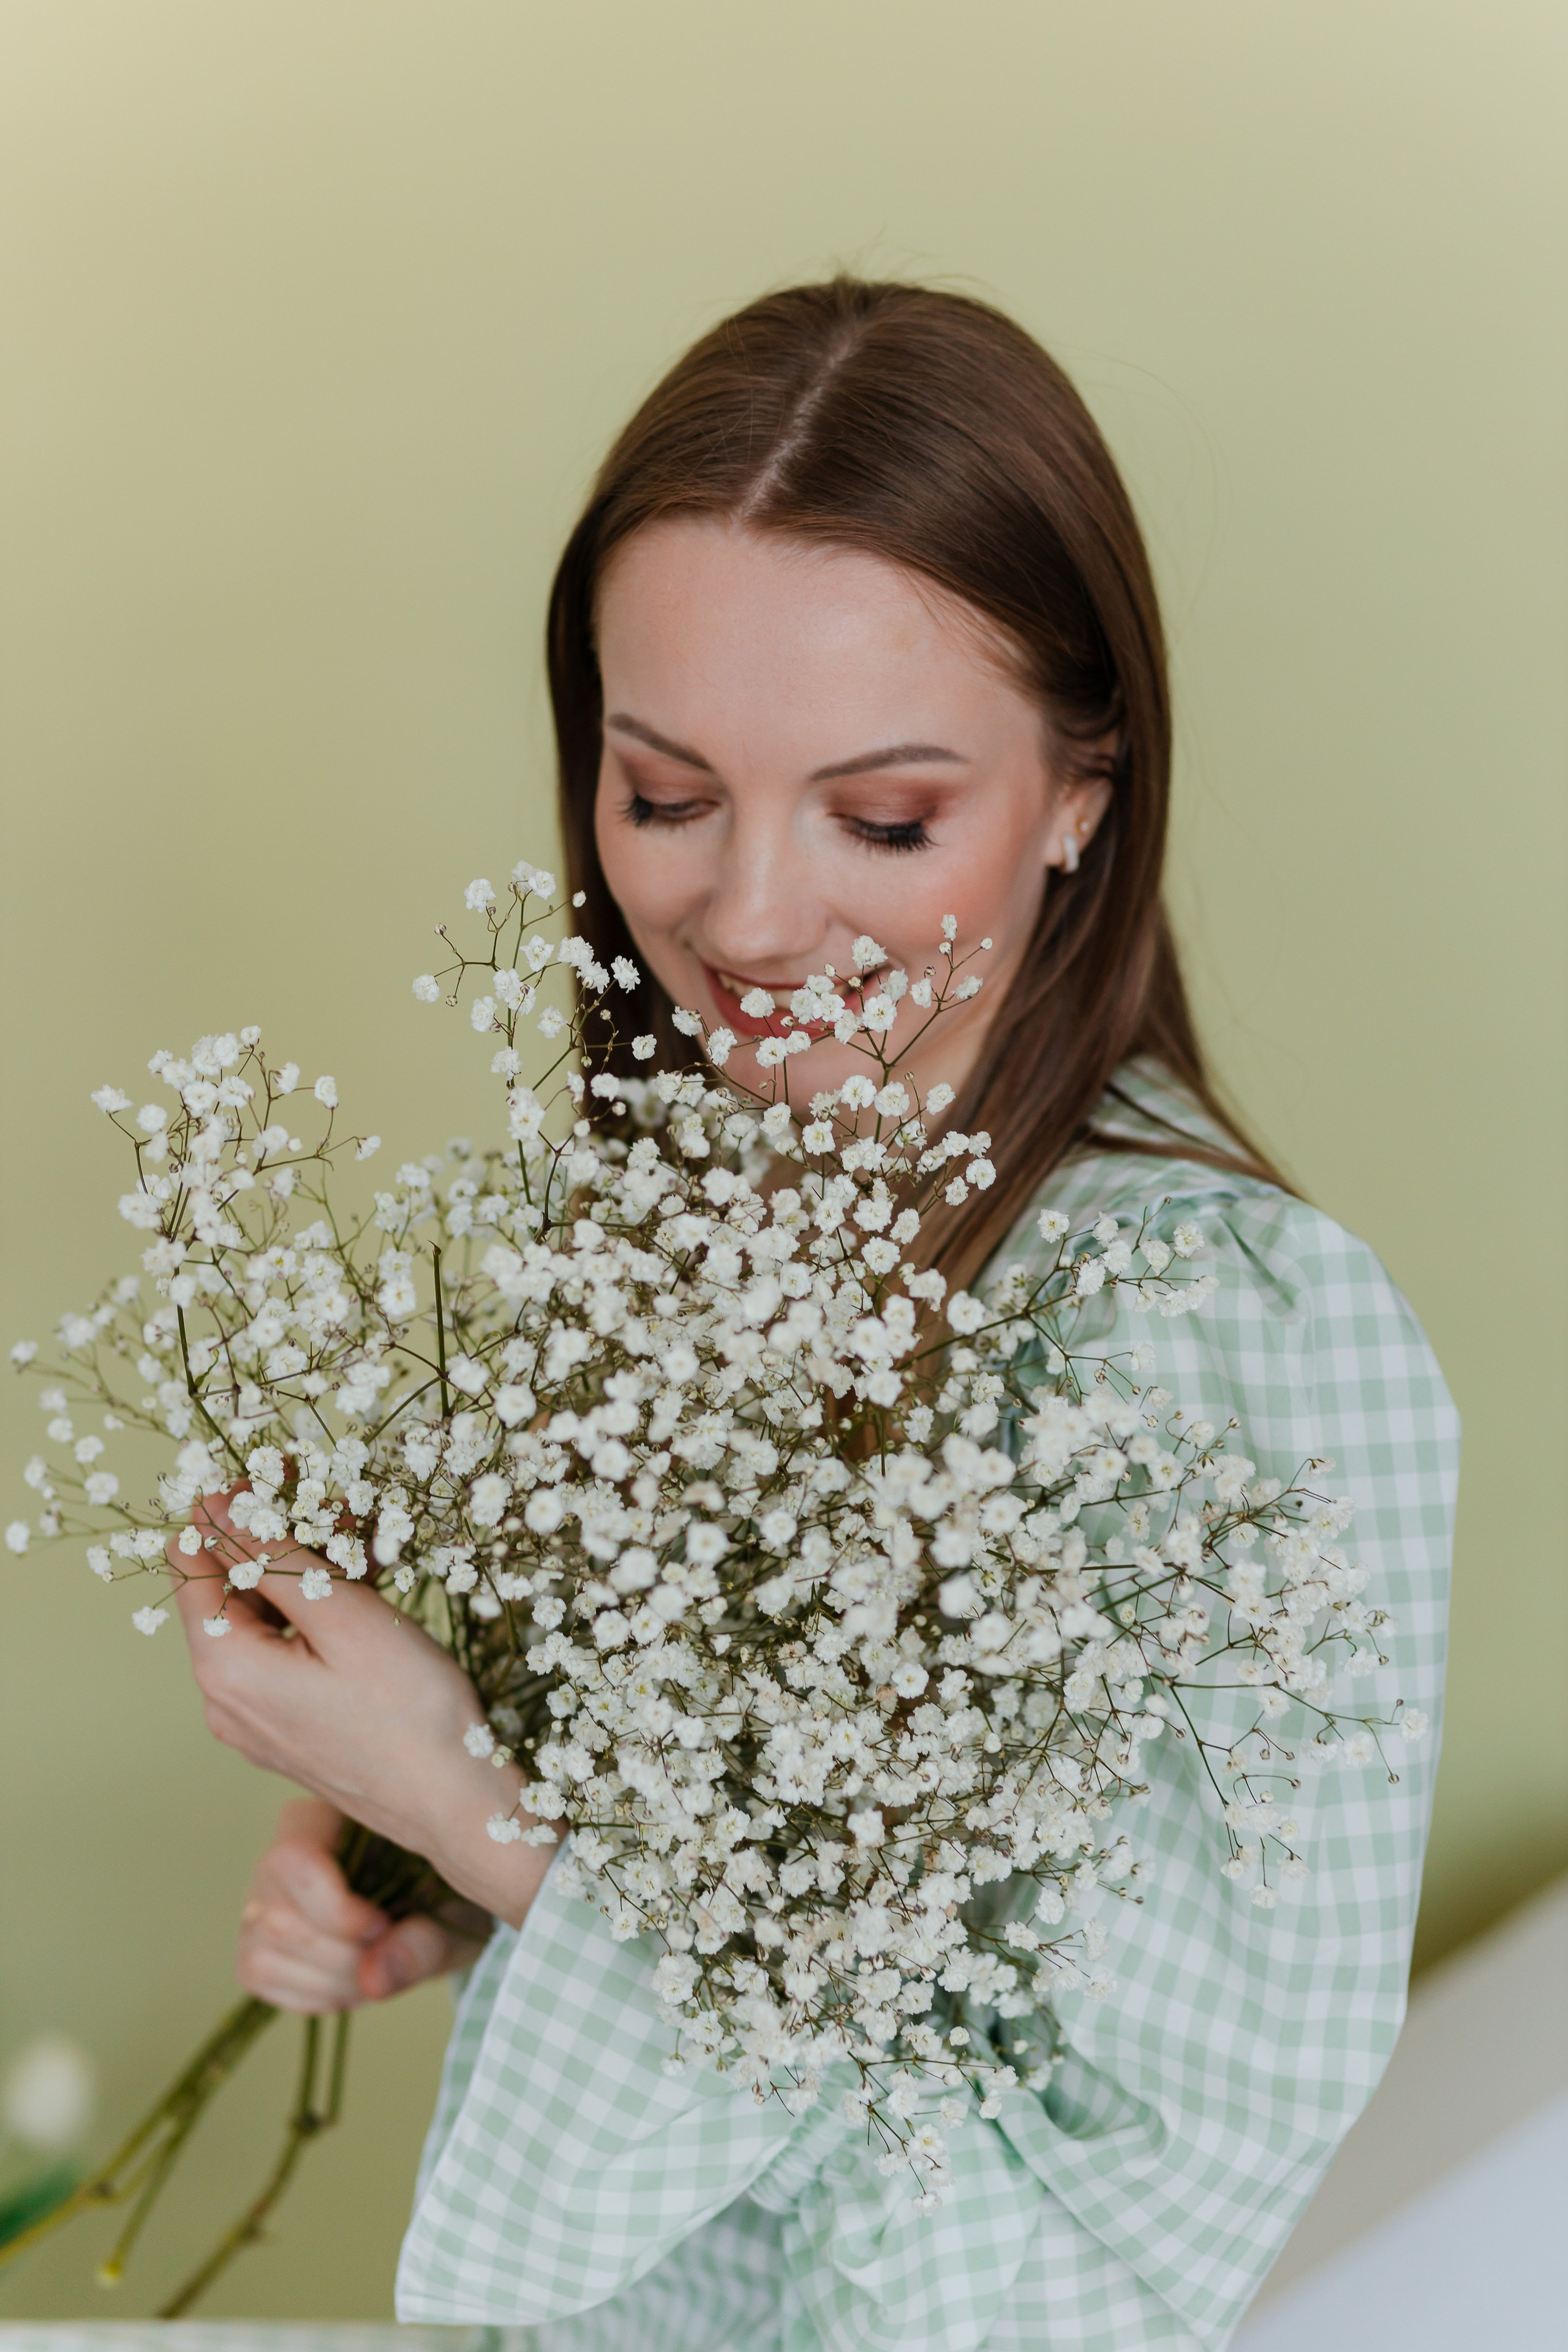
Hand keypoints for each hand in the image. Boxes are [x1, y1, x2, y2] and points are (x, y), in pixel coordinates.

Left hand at [168, 1492, 552, 1928]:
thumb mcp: (342, 1614)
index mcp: (225, 1667)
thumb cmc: (409, 1709)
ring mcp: (255, 1721)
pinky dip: (318, 1616)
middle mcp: (224, 1699)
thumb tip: (211, 1508)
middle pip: (231, 1590)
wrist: (456, 1803)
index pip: (194, 1562)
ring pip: (265, 1620)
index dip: (232, 1510)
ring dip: (308, 1573)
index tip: (286, 1476)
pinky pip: (287, 1655)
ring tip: (368, 1545)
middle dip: (280, 1538)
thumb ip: (271, 1557)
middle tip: (343, 1504)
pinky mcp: (288, 1732)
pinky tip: (367, 1591)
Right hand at [238, 1799, 491, 2011]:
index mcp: (325, 1819)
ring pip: (263, 1953)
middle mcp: (277, 1856)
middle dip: (343, 1958)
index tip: (383, 1926)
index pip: (295, 1859)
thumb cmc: (446, 1897)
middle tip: (389, 1956)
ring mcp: (257, 1902)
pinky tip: (351, 1983)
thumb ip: (423, 1942)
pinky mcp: (253, 1945)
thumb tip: (374, 1979)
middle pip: (278, 1918)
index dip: (334, 1907)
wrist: (436, 1914)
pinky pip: (259, 1978)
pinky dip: (313, 1995)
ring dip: (331, 1982)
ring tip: (376, 1971)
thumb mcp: (456, 1916)